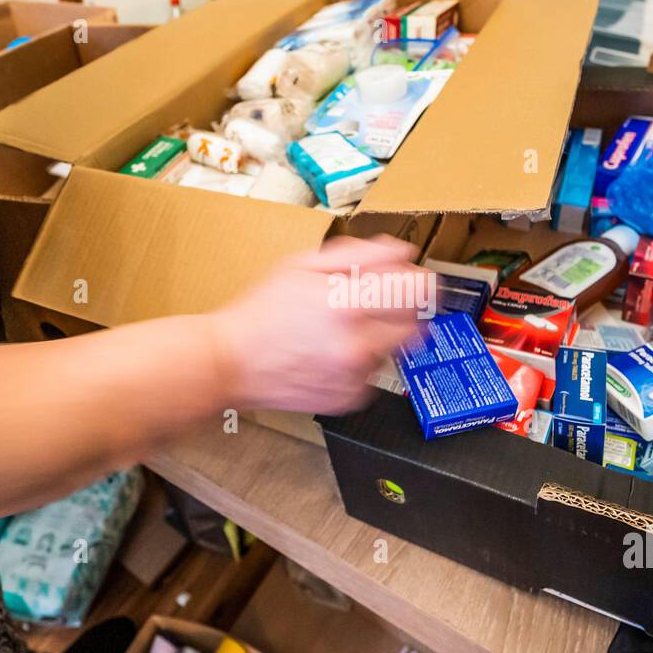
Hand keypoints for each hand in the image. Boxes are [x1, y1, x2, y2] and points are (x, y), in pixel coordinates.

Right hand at [210, 235, 425, 413]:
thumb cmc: (261, 313)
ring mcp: (356, 376)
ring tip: (339, 326)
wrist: (231, 363)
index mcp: (348, 306)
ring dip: (380, 333)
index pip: (420, 292)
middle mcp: (358, 345)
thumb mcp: (304, 265)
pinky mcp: (350, 398)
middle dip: (402, 307)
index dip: (422, 281)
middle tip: (373, 299)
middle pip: (417, 322)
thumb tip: (402, 253)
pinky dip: (360, 358)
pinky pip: (373, 371)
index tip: (415, 279)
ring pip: (394, 348)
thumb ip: (361, 255)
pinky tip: (329, 350)